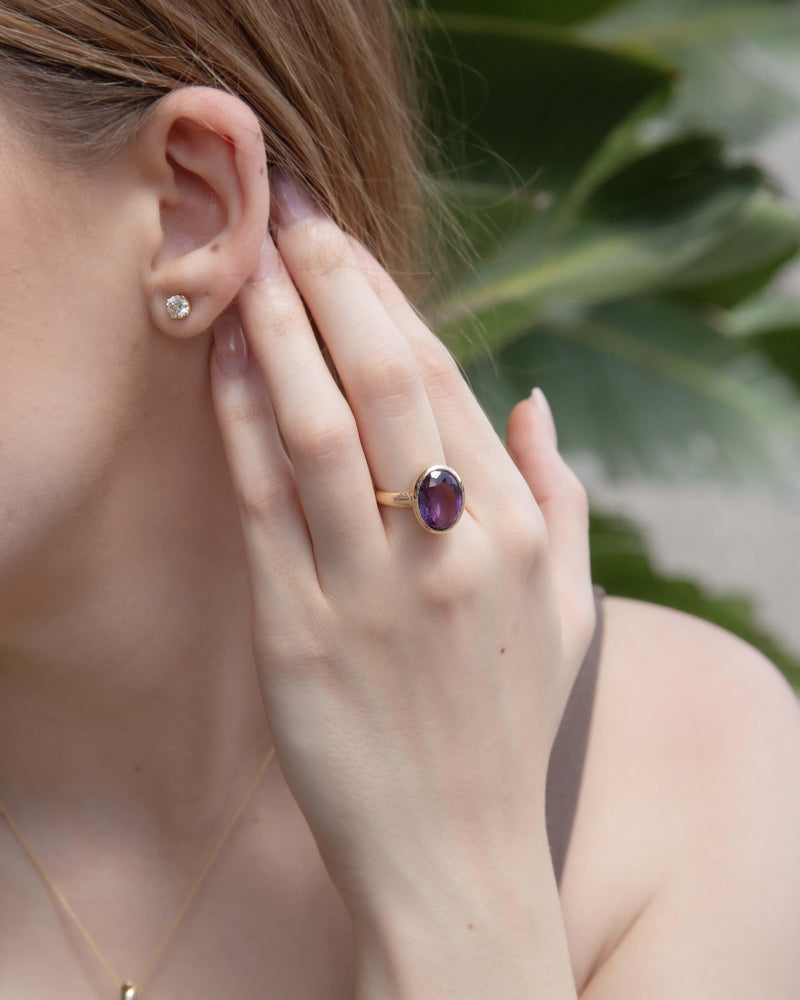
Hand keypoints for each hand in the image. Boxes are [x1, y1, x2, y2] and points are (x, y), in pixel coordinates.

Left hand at [209, 170, 596, 922]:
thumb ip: (563, 497)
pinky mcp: (297, 633)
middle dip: (331, 276)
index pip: (444, 379)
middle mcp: (450, 548)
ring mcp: (370, 589)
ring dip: (277, 327)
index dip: (384, 296)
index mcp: (517, 532)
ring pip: (316, 424)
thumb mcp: (570, 612)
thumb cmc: (508, 724)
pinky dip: (238, 420)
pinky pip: (262, 502)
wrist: (453, 852)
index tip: (342, 240)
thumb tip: (538, 400)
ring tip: (244, 257)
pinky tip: (220, 359)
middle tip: (287, 205)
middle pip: (383, 378)